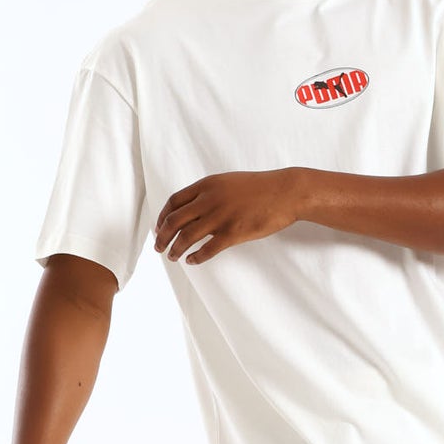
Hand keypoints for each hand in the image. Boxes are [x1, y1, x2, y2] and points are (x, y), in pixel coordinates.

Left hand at [153, 167, 306, 264]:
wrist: (285, 192)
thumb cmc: (261, 188)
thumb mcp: (229, 182)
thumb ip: (210, 192)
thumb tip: (195, 207)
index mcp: (207, 185)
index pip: (174, 201)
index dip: (162, 216)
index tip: (159, 227)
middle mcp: (209, 200)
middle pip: (174, 220)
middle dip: (162, 236)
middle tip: (159, 247)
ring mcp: (220, 217)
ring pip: (187, 236)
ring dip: (175, 248)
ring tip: (172, 257)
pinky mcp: (233, 233)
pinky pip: (207, 249)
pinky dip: (196, 257)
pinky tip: (191, 261)